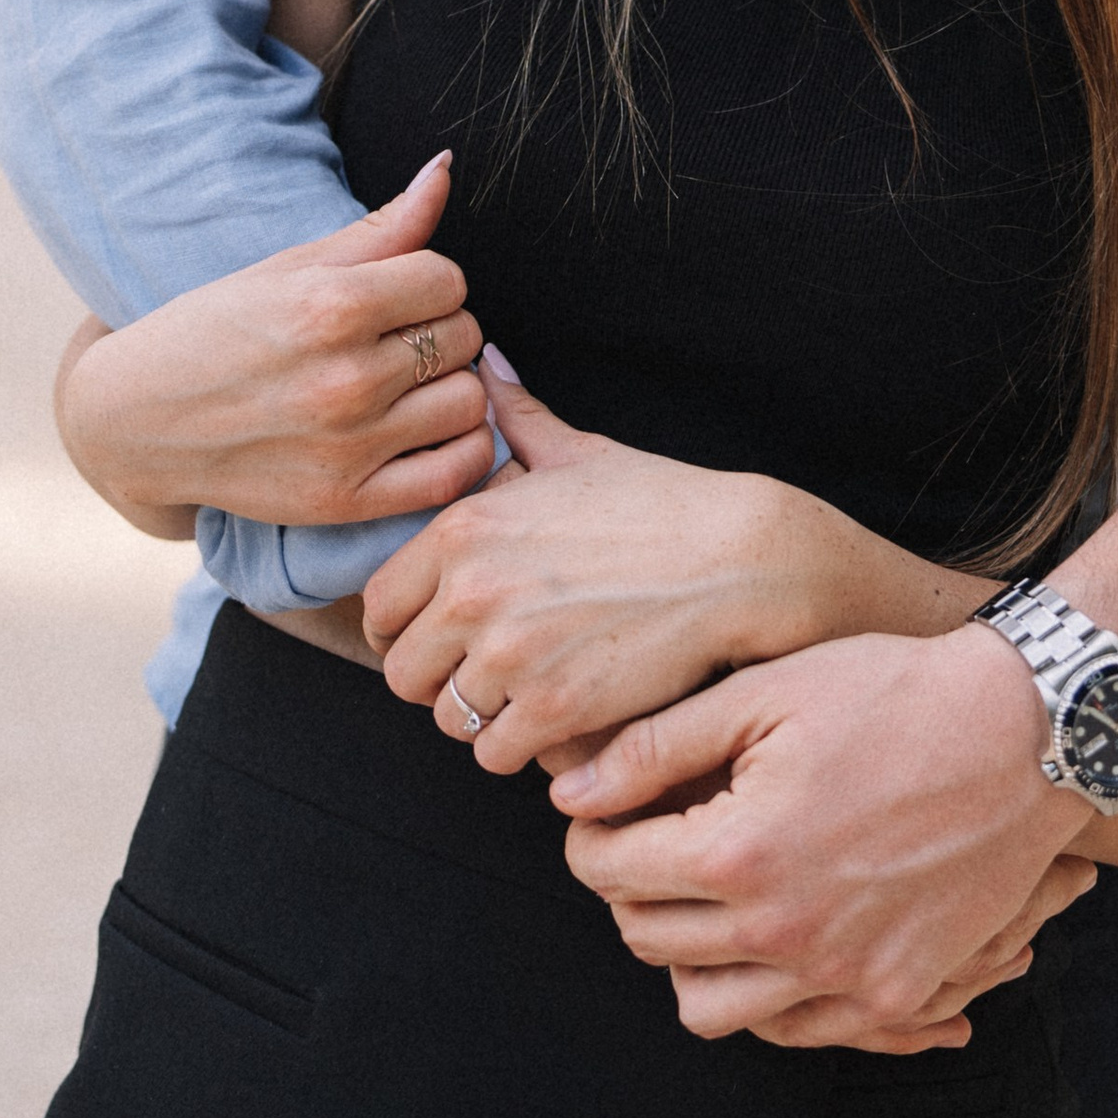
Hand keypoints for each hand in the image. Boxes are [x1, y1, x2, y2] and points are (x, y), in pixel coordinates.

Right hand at [57, 155, 495, 532]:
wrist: (136, 422)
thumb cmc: (213, 329)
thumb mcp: (288, 267)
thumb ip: (380, 226)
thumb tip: (444, 168)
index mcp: (331, 306)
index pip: (448, 279)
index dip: (425, 281)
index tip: (393, 293)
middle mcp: (346, 378)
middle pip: (464, 336)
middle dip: (437, 329)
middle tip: (391, 340)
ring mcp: (349, 446)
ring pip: (470, 402)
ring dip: (449, 387)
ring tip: (407, 384)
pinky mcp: (346, 501)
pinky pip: (457, 471)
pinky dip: (462, 449)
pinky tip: (428, 430)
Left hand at [362, 360, 860, 770]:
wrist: (738, 561)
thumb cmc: (661, 504)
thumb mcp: (578, 453)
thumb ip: (516, 418)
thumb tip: (485, 364)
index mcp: (463, 528)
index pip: (380, 606)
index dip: (407, 626)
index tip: (442, 633)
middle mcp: (472, 591)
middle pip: (404, 673)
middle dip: (439, 677)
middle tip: (486, 672)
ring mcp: (510, 654)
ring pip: (448, 718)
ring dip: (481, 714)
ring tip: (523, 694)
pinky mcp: (553, 708)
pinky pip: (495, 753)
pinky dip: (518, 746)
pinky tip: (554, 718)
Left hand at [554, 625, 1094, 1051]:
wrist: (1025, 734)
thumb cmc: (892, 694)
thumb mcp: (765, 695)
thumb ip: (656, 747)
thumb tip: (568, 794)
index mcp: (741, 853)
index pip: (610, 873)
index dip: (588, 838)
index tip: (601, 815)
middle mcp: (785, 932)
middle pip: (649, 943)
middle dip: (629, 893)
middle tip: (650, 847)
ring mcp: (843, 974)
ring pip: (711, 1010)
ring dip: (690, 957)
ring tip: (709, 895)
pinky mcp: (895, 992)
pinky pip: (796, 1030)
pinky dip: (767, 994)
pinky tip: (775, 934)